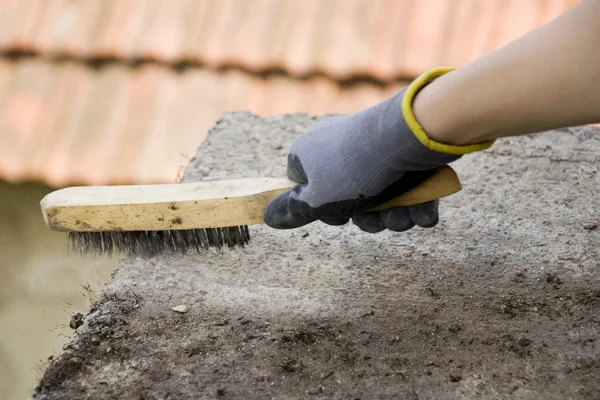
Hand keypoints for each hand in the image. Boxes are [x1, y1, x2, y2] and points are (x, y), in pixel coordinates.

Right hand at [263, 68, 492, 231]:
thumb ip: (292, 210)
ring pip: (382, 198)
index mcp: (310, 154)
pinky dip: (417, 204)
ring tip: (401, 214)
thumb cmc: (353, 171)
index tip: (336, 214)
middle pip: (349, 198)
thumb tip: (268, 217)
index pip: (305, 186)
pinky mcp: (404, 153)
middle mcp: (340, 149)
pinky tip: (422, 209)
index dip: (321, 208)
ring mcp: (373, 150)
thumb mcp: (315, 200)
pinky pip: (408, 188)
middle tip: (375, 218)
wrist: (405, 139)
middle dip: (367, 218)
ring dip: (393, 216)